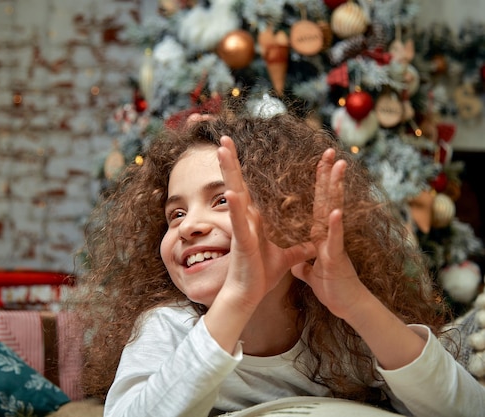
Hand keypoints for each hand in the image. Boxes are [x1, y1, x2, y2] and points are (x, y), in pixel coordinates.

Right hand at [217, 136, 314, 309]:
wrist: (249, 295)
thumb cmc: (260, 275)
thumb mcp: (285, 258)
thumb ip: (298, 249)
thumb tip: (313, 245)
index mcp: (255, 220)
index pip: (249, 188)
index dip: (244, 168)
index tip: (237, 148)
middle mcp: (245, 219)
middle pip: (237, 184)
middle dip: (230, 161)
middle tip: (223, 138)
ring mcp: (242, 229)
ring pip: (234, 195)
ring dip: (228, 173)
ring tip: (221, 152)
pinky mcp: (243, 243)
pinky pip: (240, 223)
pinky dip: (236, 209)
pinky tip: (232, 193)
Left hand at [290, 148, 369, 319]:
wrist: (347, 306)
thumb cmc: (332, 287)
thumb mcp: (311, 271)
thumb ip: (303, 261)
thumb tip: (295, 258)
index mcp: (320, 234)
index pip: (318, 203)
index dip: (319, 183)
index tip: (319, 161)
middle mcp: (329, 234)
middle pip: (328, 199)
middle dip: (329, 176)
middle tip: (331, 151)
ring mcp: (334, 243)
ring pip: (334, 212)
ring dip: (336, 190)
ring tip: (338, 168)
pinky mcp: (336, 258)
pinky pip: (336, 239)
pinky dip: (336, 226)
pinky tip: (336, 211)